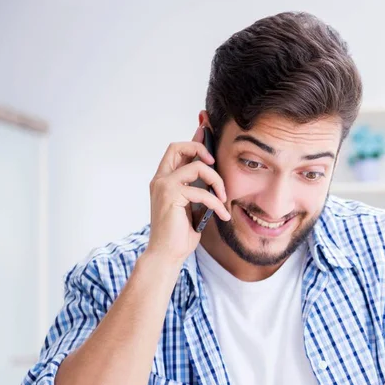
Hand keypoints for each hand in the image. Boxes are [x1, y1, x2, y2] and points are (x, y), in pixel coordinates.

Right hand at [146, 126, 230, 265]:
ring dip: (217, 181)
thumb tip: (214, 175)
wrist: (168, 254)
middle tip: (215, 164)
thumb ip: (198, 188)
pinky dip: (217, 204)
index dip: (193, 139)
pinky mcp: (171, 196)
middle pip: (178, 147)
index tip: (207, 129)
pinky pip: (203, 191)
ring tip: (224, 199)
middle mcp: (160, 179)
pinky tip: (222, 215)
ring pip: (197, 166)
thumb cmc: (180, 233)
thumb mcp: (193, 206)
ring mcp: (164, 186)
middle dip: (201, 148)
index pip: (177, 151)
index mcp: (164, 180)